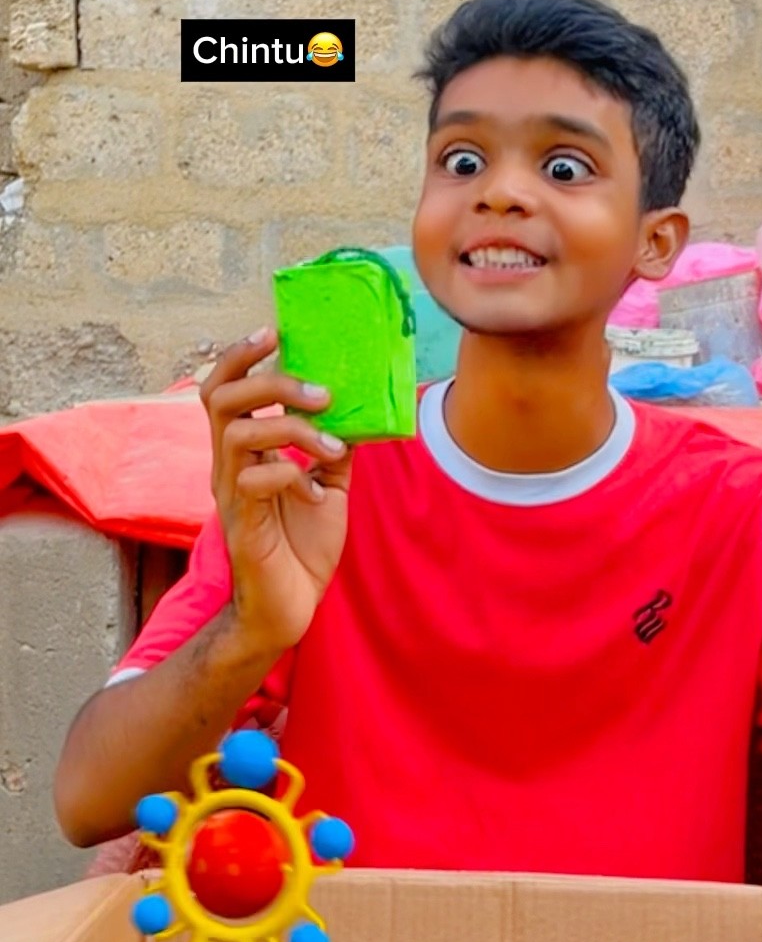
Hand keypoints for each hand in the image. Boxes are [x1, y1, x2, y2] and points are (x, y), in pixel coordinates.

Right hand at [201, 328, 352, 655]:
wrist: (290, 610)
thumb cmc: (302, 548)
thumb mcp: (328, 487)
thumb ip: (336, 448)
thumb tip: (361, 410)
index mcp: (243, 452)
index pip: (221, 388)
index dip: (239, 355)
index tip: (274, 331)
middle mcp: (228, 467)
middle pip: (221, 397)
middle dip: (272, 381)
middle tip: (322, 393)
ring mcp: (232, 494)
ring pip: (240, 434)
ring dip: (296, 430)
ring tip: (333, 450)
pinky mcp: (244, 524)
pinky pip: (257, 481)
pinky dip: (295, 476)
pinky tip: (318, 496)